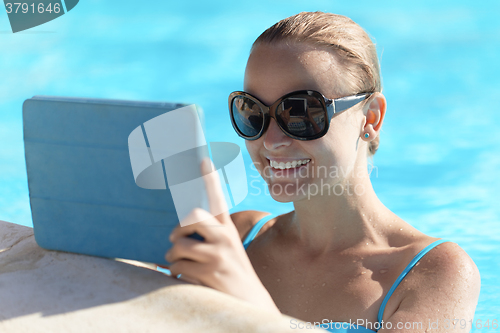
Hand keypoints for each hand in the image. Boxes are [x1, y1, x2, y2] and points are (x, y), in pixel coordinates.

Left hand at [165, 158, 279, 313]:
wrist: (249, 300)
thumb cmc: (232, 271)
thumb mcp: (227, 249)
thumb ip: (210, 236)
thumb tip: (181, 229)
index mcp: (228, 230)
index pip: (218, 199)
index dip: (210, 179)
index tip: (202, 159)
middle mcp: (224, 238)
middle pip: (192, 216)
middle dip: (178, 228)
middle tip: (175, 238)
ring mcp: (217, 255)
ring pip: (179, 246)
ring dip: (173, 256)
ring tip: (180, 263)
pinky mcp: (209, 272)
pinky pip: (177, 267)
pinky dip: (176, 273)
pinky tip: (186, 277)